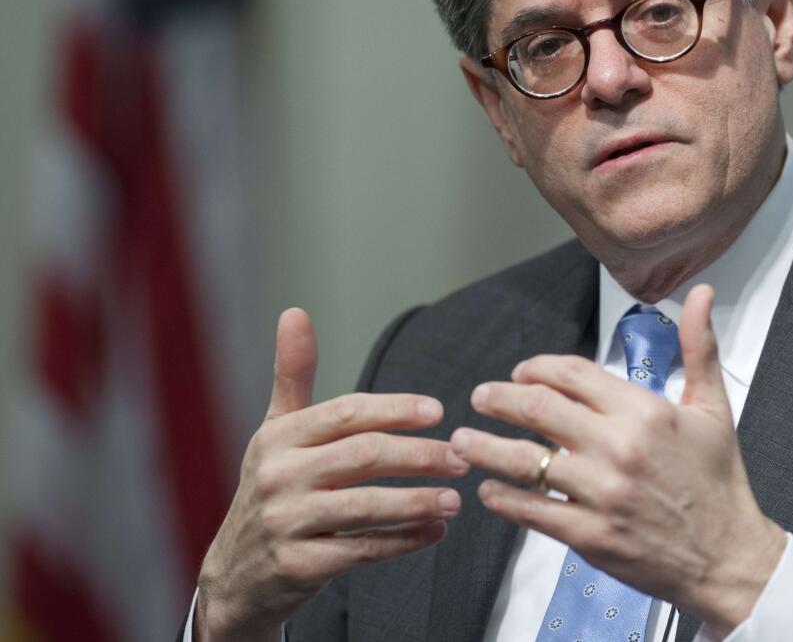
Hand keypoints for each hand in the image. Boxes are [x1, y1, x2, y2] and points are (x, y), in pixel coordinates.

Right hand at [195, 308, 469, 641]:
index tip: (437, 411)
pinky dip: (403, 541)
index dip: (395, 410)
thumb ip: (293, 375)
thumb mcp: (274, 432)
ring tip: (456, 498)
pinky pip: (362, 550)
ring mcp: (286, 523)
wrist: (235, 575)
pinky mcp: (298, 566)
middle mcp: (278, 476)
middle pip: (363, 456)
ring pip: (366, 506)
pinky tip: (434, 531)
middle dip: (419, 455)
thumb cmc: (271, 490)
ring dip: (418, 501)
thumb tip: (295, 312)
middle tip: (461, 457)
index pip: (346, 414)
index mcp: (278, 438)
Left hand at [449, 285, 784, 635]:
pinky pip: (531, 511)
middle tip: (480, 397)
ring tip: (462, 440)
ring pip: (523, 461)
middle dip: (499, 398)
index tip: (522, 373)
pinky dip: (502, 498)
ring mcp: (601, 493)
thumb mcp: (713, 408)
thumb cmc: (719, 483)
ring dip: (484, 446)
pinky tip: (488, 490)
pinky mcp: (590, 536)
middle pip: (537, 409)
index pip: (572, 373)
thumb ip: (699, 347)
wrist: (730, 557)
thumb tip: (701, 294)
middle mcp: (619, 447)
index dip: (538, 368)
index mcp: (644, 411)